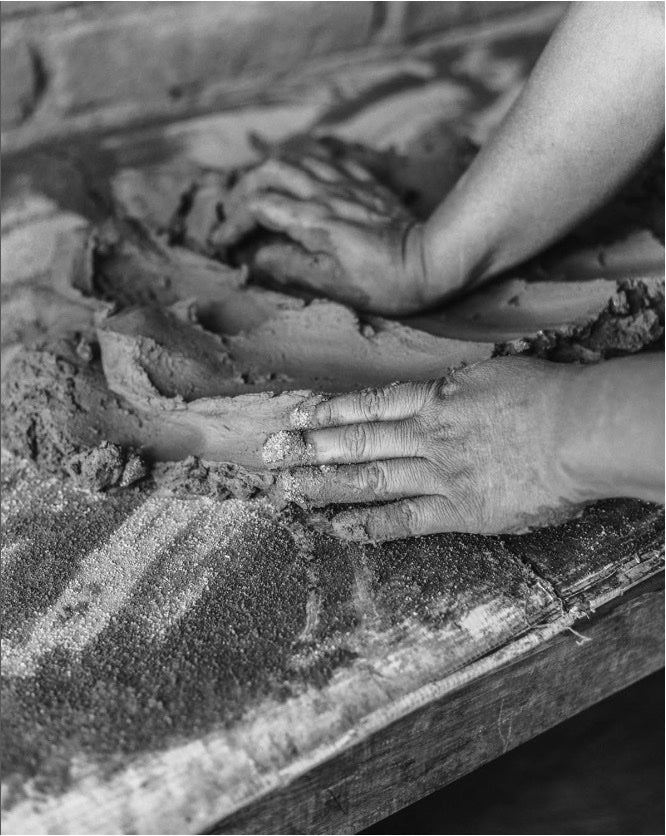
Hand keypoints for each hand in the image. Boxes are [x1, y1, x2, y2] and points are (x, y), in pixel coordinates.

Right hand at [211, 139, 431, 314]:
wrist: (432, 262)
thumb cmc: (385, 282)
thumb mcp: (333, 285)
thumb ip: (290, 266)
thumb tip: (257, 257)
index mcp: (314, 220)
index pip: (258, 206)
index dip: (235, 222)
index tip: (224, 241)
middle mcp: (326, 193)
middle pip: (271, 170)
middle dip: (247, 188)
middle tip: (240, 213)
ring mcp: (346, 183)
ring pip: (297, 159)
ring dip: (273, 173)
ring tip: (264, 195)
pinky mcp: (364, 182)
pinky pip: (326, 158)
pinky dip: (304, 165)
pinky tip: (302, 180)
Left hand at [264, 356, 589, 540]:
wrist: (579, 430)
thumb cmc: (548, 395)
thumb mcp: (495, 374)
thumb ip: (459, 387)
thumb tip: (442, 392)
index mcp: (437, 398)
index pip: (368, 404)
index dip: (327, 409)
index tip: (293, 412)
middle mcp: (427, 435)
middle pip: (354, 440)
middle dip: (306, 446)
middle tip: (266, 452)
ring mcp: (439, 473)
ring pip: (368, 478)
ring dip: (323, 483)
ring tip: (284, 489)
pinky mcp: (460, 511)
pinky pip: (405, 520)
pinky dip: (370, 525)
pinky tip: (338, 528)